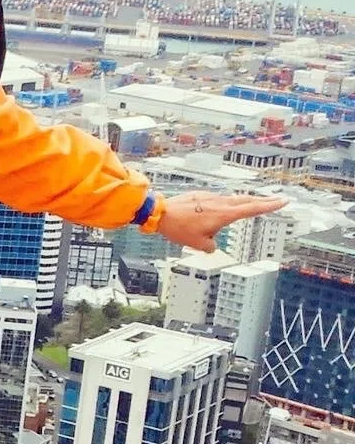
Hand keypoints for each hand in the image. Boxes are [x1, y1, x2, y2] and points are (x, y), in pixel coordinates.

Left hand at [157, 191, 285, 253]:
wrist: (160, 213)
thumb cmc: (179, 228)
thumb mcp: (199, 244)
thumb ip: (211, 246)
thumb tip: (213, 244)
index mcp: (223, 214)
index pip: (252, 209)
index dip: (269, 205)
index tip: (283, 201)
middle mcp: (220, 203)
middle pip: (247, 200)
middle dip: (264, 200)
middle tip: (278, 200)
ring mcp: (210, 197)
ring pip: (233, 198)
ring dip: (247, 200)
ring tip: (258, 202)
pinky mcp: (201, 196)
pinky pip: (219, 199)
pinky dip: (228, 202)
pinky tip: (228, 205)